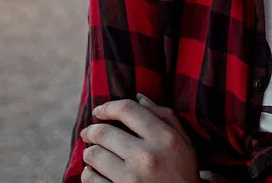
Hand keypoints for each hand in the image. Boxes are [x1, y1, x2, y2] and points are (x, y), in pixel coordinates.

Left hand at [80, 93, 198, 182]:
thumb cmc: (182, 173)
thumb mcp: (183, 143)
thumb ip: (165, 117)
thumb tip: (139, 97)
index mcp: (164, 138)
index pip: (127, 110)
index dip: (107, 107)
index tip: (98, 111)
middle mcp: (147, 156)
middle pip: (104, 133)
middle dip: (91, 131)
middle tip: (88, 133)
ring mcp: (131, 178)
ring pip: (94, 155)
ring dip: (89, 152)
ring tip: (92, 153)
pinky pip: (91, 179)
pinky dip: (88, 173)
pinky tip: (93, 171)